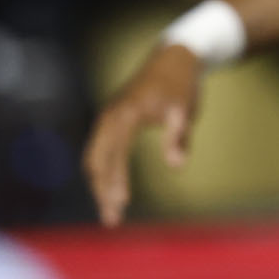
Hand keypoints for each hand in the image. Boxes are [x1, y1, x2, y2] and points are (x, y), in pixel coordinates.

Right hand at [83, 43, 204, 226]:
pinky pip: (98, 151)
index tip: (122, 204)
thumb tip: (176, 168)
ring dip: (99, 186)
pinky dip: (101, 173)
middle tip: (113, 220)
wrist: (174, 58)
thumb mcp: (184, 111)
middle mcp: (110, 116)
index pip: (116, 154)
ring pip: (94, 158)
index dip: (117, 180)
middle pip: (97, 160)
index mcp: (126, 114)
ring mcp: (107, 117)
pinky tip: (109, 191)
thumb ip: (179, 138)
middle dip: (102, 191)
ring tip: (111, 213)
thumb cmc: (181, 85)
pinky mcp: (110, 120)